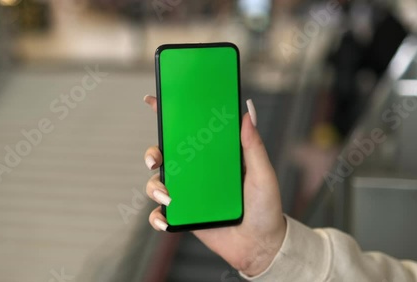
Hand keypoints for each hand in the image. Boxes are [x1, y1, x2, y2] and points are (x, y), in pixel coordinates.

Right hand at [143, 95, 285, 275]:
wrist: (261, 245)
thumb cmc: (265, 207)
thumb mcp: (262, 173)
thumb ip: (254, 145)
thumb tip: (247, 112)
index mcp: (213, 157)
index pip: (188, 132)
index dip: (169, 116)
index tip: (152, 101)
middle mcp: (196, 172)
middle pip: (165, 155)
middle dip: (152, 153)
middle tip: (155, 159)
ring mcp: (188, 194)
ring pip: (157, 183)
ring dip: (154, 187)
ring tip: (168, 197)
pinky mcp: (184, 216)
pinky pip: (160, 214)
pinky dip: (157, 217)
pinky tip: (167, 220)